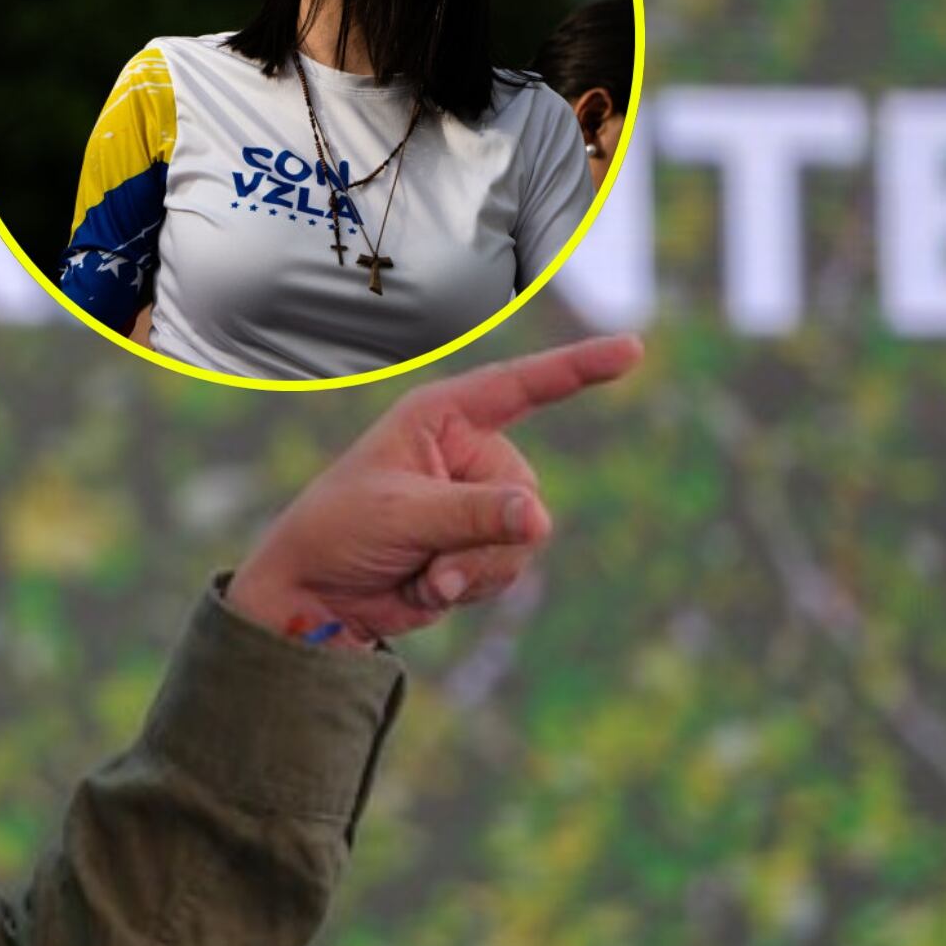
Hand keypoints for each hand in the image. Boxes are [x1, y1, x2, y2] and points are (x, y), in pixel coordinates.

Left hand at [228, 334, 643, 645]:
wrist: (313, 595)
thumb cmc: (338, 531)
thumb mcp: (401, 514)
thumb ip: (472, 514)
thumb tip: (539, 519)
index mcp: (441, 417)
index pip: (520, 387)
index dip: (578, 368)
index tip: (633, 350)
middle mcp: (467, 453)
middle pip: (525, 494)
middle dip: (482, 536)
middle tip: (427, 554)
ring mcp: (476, 502)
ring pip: (524, 539)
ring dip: (474, 569)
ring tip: (421, 573)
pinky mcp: (478, 547)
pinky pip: (507, 569)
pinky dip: (468, 587)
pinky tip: (424, 587)